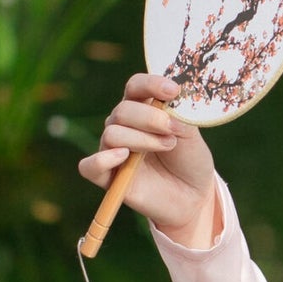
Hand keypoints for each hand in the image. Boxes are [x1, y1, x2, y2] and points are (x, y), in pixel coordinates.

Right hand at [77, 72, 216, 246]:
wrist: (193, 196)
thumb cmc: (190, 160)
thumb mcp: (191, 134)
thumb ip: (179, 115)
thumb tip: (168, 101)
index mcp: (142, 108)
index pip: (135, 87)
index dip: (151, 85)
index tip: (173, 91)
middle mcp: (123, 125)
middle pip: (123, 111)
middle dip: (150, 119)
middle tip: (172, 133)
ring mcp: (113, 150)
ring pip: (112, 134)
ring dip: (142, 140)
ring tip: (167, 146)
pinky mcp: (108, 177)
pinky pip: (89, 166)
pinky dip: (101, 160)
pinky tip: (123, 157)